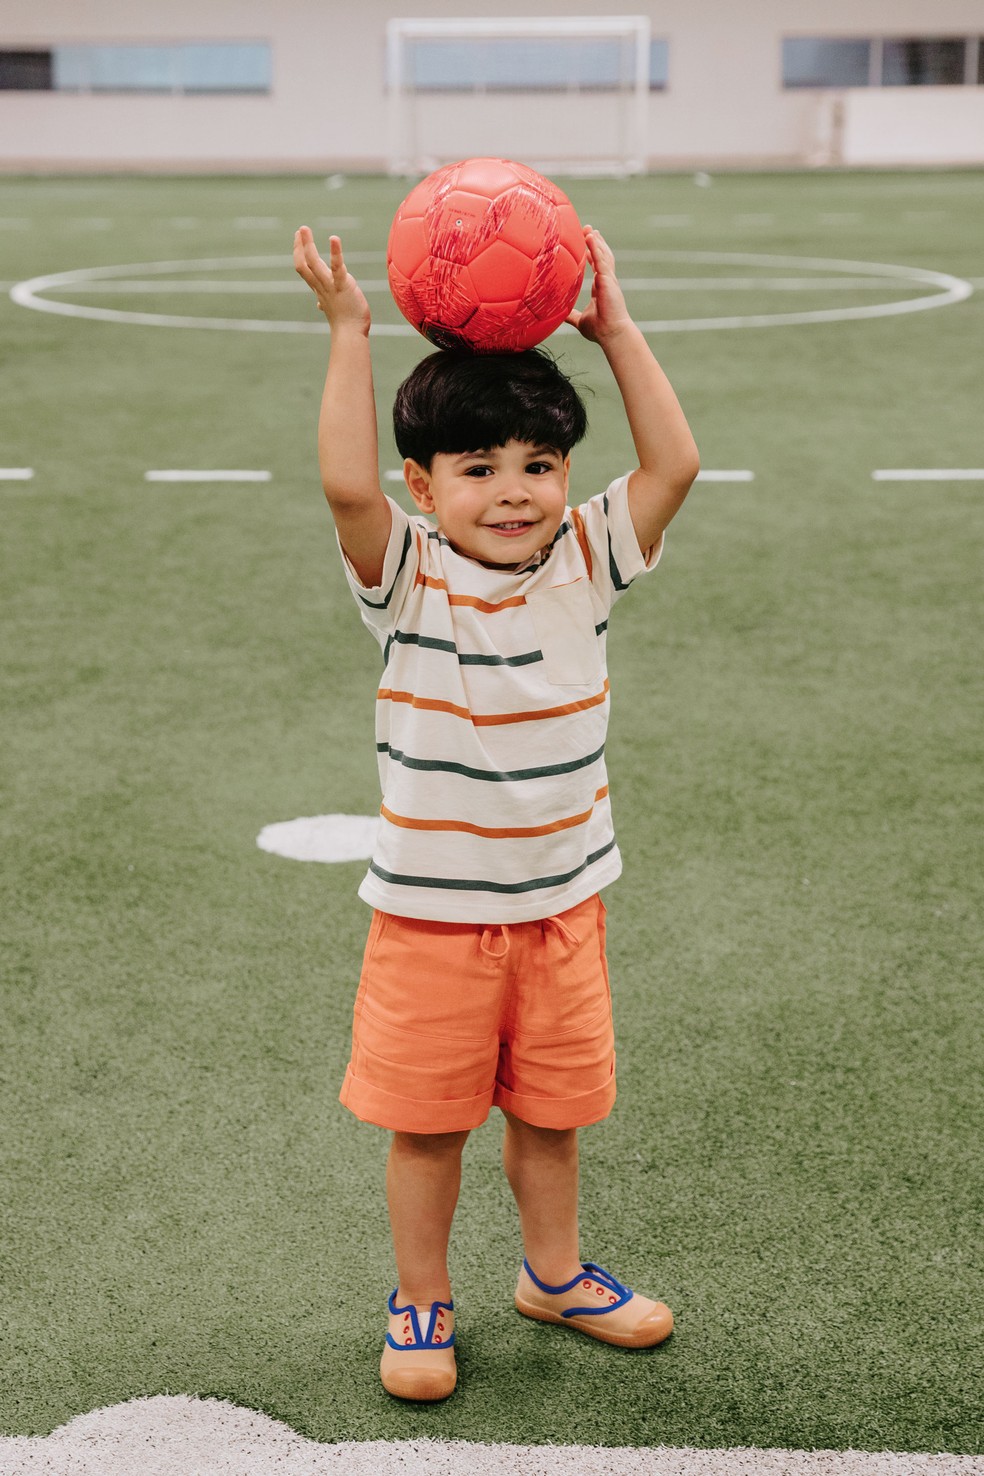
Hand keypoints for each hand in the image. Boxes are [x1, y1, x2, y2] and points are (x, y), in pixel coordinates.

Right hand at [293, 227, 370, 334]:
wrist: (350, 334)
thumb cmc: (345, 322)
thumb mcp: (332, 309)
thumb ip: (325, 302)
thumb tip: (319, 304)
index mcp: (319, 289)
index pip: (304, 269)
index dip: (299, 253)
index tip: (298, 239)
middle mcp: (321, 286)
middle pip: (303, 264)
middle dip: (300, 246)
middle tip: (300, 229)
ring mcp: (330, 285)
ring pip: (313, 263)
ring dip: (307, 245)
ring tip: (304, 229)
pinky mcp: (343, 285)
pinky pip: (337, 267)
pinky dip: (335, 252)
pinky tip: (334, 238)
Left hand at [566, 226, 632, 344]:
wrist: (611, 333)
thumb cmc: (600, 329)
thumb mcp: (580, 320)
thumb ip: (570, 316)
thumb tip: (559, 317)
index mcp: (601, 287)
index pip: (597, 265)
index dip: (593, 253)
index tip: (587, 242)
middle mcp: (606, 281)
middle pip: (602, 255)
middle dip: (595, 242)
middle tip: (588, 229)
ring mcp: (608, 279)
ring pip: (603, 254)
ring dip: (596, 241)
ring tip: (589, 229)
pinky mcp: (608, 280)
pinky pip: (601, 259)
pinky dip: (596, 247)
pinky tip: (590, 237)